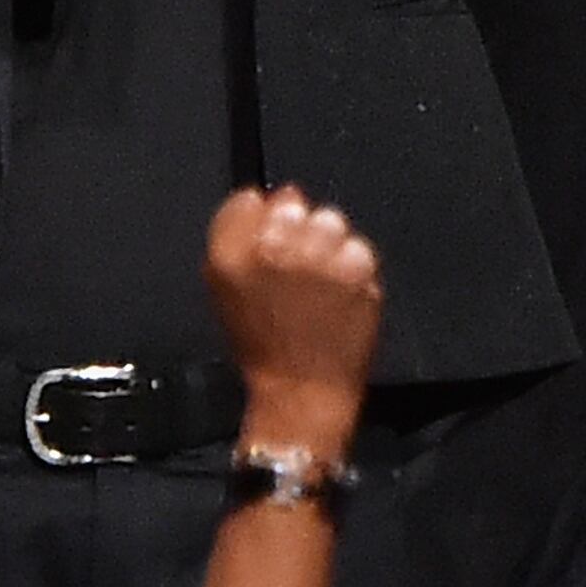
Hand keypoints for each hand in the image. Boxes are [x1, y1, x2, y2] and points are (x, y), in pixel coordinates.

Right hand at [207, 185, 382, 461]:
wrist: (301, 391)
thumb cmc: (262, 343)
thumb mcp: (226, 289)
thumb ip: (238, 235)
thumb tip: (268, 195)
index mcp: (230, 255)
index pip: (248, 199)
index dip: (262, 216)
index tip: (269, 238)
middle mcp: (273, 247)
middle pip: (293, 201)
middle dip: (298, 228)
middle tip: (299, 268)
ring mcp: (319, 256)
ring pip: (330, 220)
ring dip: (328, 245)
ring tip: (320, 285)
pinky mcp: (356, 268)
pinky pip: (358, 246)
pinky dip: (354, 268)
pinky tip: (340, 297)